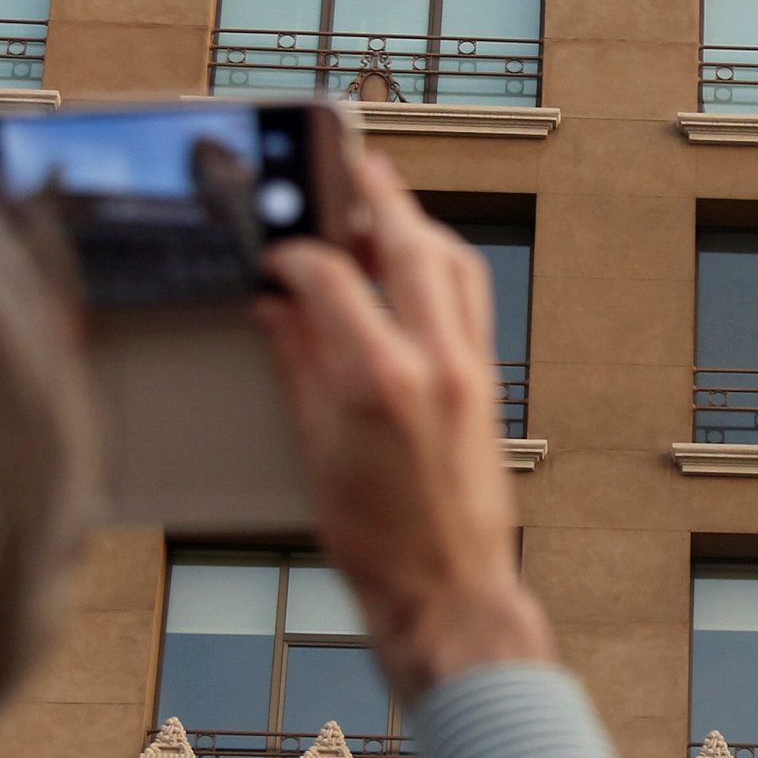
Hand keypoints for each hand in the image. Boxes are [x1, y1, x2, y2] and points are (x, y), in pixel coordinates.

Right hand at [253, 150, 552, 695]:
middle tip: (351, 162)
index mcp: (380, 380)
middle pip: (408, 246)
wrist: (450, 595)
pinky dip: (442, 267)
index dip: (294, 253)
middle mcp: (436, 363)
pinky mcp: (488, 386)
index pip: (333, 276)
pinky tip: (414, 267)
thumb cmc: (376, 544)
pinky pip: (470, 300)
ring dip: (417, 225)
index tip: (270, 250)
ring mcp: (470, 371)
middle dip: (376, 196)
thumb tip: (275, 307)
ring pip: (453, 265)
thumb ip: (297, 366)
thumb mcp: (315, 452)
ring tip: (382, 203)